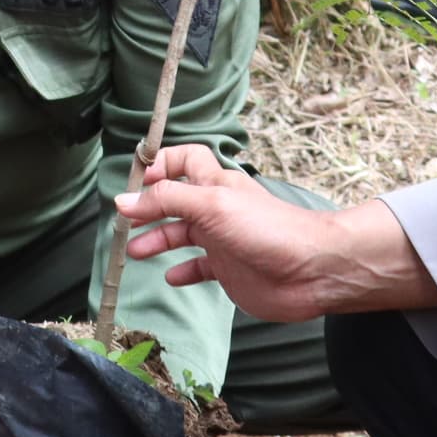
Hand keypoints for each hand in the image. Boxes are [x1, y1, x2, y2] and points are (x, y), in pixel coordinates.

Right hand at [115, 144, 434, 321]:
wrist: (313, 270)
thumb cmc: (271, 230)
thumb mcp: (212, 205)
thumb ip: (167, 200)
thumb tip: (124, 199)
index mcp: (215, 184)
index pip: (184, 160)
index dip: (160, 164)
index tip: (135, 180)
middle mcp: (217, 209)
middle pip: (174, 201)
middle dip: (148, 208)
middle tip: (124, 222)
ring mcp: (223, 239)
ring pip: (181, 235)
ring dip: (157, 240)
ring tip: (134, 251)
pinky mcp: (229, 270)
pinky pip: (199, 268)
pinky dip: (182, 271)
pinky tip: (170, 277)